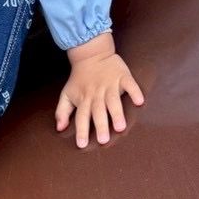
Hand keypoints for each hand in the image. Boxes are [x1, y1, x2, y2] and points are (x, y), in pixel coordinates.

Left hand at [55, 32, 144, 147]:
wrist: (91, 54)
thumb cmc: (79, 79)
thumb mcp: (67, 94)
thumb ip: (62, 111)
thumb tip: (59, 128)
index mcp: (84, 100)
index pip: (81, 117)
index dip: (81, 130)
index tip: (82, 145)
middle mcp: (97, 94)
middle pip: (98, 111)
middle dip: (100, 125)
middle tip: (103, 140)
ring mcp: (110, 85)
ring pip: (113, 100)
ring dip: (117, 113)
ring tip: (120, 127)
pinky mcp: (122, 76)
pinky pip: (129, 84)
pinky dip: (134, 92)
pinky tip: (139, 102)